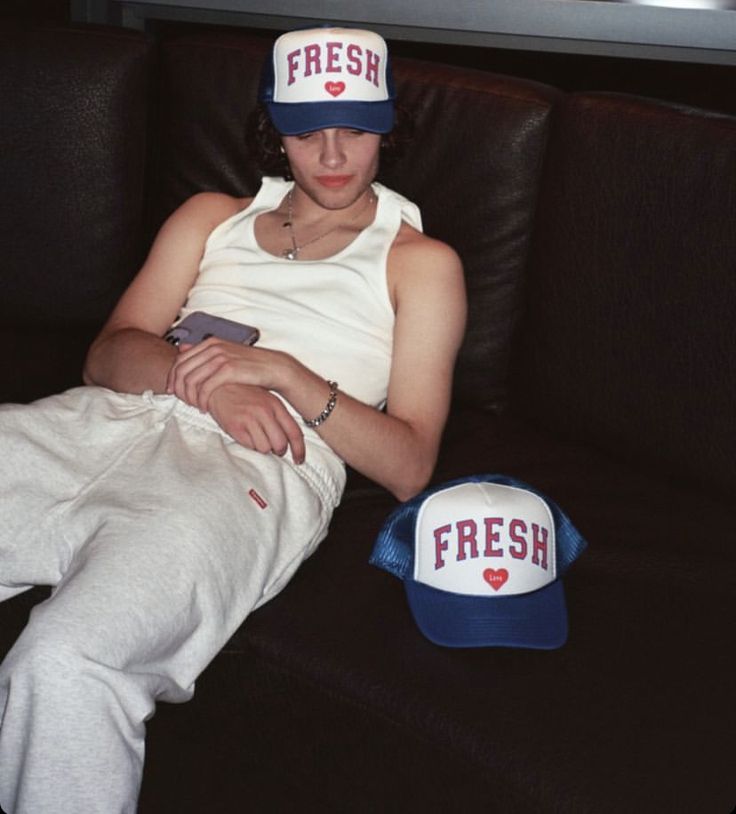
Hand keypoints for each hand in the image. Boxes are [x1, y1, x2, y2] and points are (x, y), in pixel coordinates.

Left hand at [166, 338, 286, 412]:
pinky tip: (206, 408)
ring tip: (196, 406)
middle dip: (179, 390)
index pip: (180, 360)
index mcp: (210, 343)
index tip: (173, 392)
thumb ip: (203, 353)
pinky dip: (202, 401)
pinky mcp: (228, 370)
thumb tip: (182, 348)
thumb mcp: (225, 354)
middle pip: (181, 371)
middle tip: (184, 403)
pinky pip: (205, 388)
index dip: (172, 378)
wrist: (274, 367)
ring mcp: (220, 357)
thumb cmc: (249, 364)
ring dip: (190, 398)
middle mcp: (212, 347)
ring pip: (191, 381)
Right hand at [208, 383, 304, 462]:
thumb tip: (290, 441)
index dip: (299, 450)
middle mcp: (264, 411)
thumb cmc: (244, 395)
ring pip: (265, 448)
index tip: (299, 460)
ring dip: (261, 447)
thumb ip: (279, 418)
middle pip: (280, 444)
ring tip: (253, 435)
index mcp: (276, 405)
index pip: (294, 432)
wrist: (219, 387)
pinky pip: (249, 446)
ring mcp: (250, 419)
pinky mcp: (236, 426)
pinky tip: (243, 433)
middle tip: (271, 446)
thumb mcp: (267, 400)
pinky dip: (248, 444)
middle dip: (277, 450)